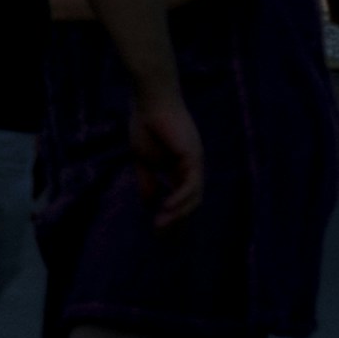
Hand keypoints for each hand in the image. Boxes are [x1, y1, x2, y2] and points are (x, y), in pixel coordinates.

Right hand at [130, 86, 206, 227]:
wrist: (150, 100)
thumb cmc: (146, 123)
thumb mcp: (143, 159)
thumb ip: (148, 181)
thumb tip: (150, 204)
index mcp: (180, 168)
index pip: (181, 198)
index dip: (174, 217)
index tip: (162, 235)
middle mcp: (192, 168)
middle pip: (190, 203)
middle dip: (178, 222)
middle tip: (162, 237)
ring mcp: (195, 163)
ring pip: (193, 198)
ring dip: (178, 214)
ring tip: (161, 226)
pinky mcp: (193, 157)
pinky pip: (191, 186)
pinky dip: (181, 199)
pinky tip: (167, 208)